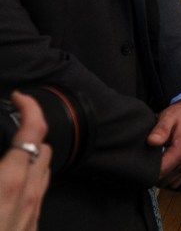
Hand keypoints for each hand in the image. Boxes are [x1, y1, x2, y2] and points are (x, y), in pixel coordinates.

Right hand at [0, 92, 51, 230]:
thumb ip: (0, 171)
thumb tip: (8, 158)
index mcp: (6, 185)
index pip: (32, 134)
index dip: (30, 109)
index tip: (19, 96)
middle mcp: (25, 199)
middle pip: (43, 152)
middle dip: (30, 133)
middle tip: (9, 125)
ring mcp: (30, 218)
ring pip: (42, 177)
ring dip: (30, 159)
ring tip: (6, 154)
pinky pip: (35, 200)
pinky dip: (26, 185)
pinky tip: (5, 190)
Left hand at [146, 96, 180, 188]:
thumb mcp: (168, 117)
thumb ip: (160, 130)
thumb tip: (151, 142)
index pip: (159, 173)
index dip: (146, 171)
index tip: (140, 164)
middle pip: (163, 180)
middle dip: (153, 174)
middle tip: (147, 161)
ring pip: (170, 183)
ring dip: (162, 176)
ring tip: (158, 162)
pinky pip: (179, 180)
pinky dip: (171, 176)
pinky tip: (166, 164)